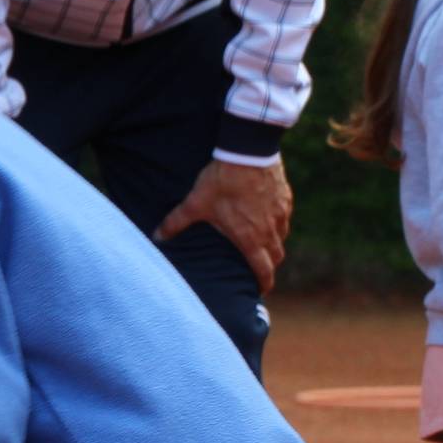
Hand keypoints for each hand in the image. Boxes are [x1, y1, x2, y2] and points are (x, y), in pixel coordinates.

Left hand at [157, 160, 292, 291]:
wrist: (247, 151)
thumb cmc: (222, 181)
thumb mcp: (195, 203)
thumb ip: (176, 222)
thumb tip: (156, 236)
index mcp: (251, 239)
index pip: (263, 270)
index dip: (264, 284)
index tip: (261, 291)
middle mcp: (270, 230)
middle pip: (277, 257)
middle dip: (269, 266)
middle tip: (260, 269)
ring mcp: (281, 214)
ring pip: (282, 237)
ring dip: (274, 244)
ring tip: (263, 244)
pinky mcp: (286, 198)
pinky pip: (285, 217)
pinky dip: (278, 223)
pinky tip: (268, 217)